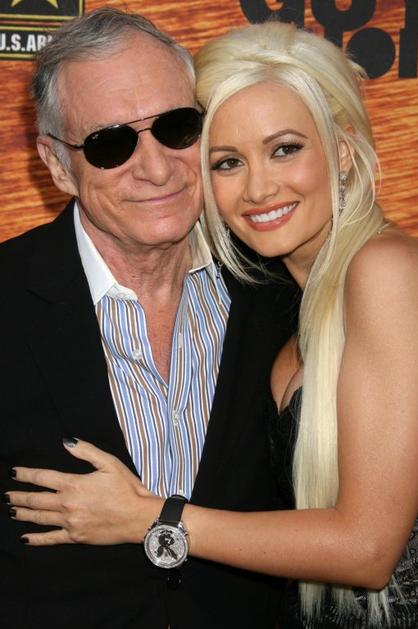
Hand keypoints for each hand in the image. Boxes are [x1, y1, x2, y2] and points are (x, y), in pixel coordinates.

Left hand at [6, 438, 161, 545]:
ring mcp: (70, 522)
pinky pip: (51, 539)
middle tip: (7, 495)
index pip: (43, 477)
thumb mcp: (110, 463)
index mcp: (74, 484)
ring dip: (23, 513)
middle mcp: (68, 504)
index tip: (14, 473)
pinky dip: (36, 539)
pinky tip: (25, 537)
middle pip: (36, 499)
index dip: (26, 475)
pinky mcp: (76, 537)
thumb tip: (66, 442)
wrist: (139, 517)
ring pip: (39, 518)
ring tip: (12, 510)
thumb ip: (86, 451)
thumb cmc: (127, 488)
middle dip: (19, 496)